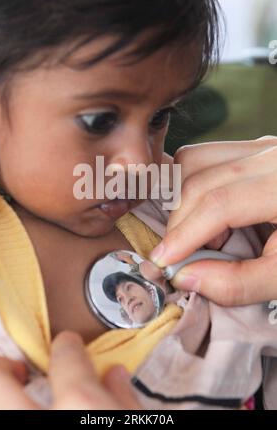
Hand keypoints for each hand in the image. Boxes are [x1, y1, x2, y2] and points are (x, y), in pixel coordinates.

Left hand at [0, 332, 140, 409]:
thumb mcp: (137, 422)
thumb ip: (124, 398)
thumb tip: (113, 376)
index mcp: (80, 404)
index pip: (66, 358)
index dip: (66, 347)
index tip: (67, 344)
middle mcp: (37, 422)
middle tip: (17, 369)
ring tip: (16, 395)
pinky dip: (1, 411)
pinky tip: (20, 412)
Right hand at [150, 138, 276, 305]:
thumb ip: (239, 282)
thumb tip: (185, 277)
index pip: (220, 201)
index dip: (185, 233)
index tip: (163, 262)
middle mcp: (271, 155)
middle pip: (199, 176)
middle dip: (178, 220)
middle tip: (176, 255)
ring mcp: (263, 146)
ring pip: (195, 159)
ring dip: (181, 198)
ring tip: (196, 234)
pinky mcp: (256, 149)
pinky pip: (207, 158)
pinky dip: (193, 185)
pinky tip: (207, 215)